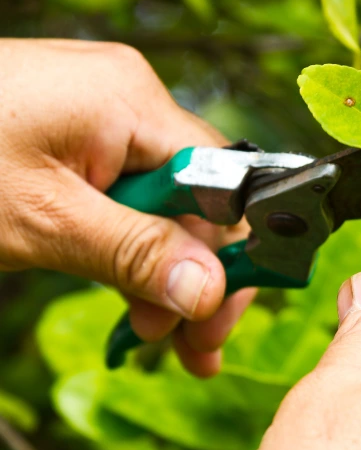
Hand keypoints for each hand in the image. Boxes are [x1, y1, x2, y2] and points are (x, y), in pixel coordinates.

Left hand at [0, 39, 255, 376]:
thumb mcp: (41, 221)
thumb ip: (134, 253)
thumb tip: (210, 293)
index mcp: (132, 103)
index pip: (222, 186)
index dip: (230, 259)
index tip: (216, 323)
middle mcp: (130, 101)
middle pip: (197, 200)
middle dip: (196, 277)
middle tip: (187, 347)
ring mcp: (103, 118)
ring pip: (163, 206)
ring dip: (163, 272)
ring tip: (148, 333)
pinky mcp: (77, 137)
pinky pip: (128, 197)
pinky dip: (130, 248)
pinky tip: (129, 293)